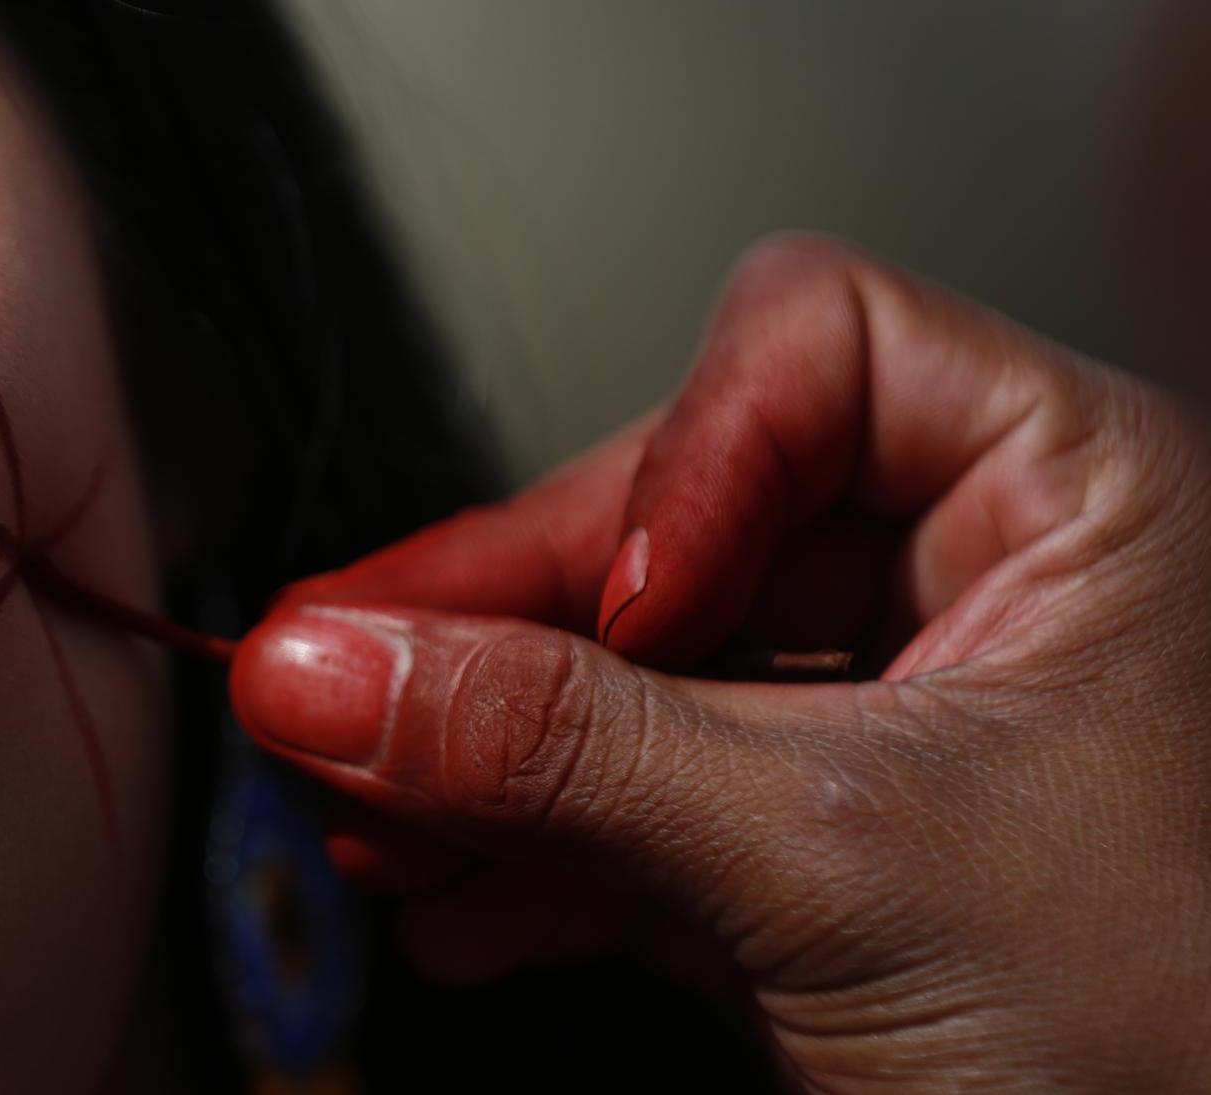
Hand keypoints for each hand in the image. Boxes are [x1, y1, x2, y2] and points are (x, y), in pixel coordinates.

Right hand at [229, 236, 1210, 1091]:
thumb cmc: (1181, 1049)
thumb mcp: (839, 855)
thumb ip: (566, 749)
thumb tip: (334, 665)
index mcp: (1070, 497)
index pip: (817, 350)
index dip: (686, 461)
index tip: (619, 608)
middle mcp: (981, 582)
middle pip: (674, 521)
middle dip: (505, 633)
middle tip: (343, 684)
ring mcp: (890, 720)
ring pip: (635, 674)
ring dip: (488, 754)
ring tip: (369, 810)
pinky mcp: (823, 848)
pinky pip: (645, 799)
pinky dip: (538, 851)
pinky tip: (452, 896)